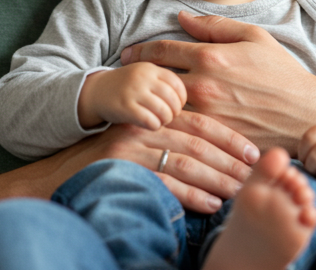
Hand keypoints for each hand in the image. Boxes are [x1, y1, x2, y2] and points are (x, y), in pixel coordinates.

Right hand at [0, 109, 258, 253]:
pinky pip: (166, 181)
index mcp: (154, 111)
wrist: (61, 174)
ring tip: (237, 193)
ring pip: (186, 160)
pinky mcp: (122, 166)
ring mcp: (131, 144)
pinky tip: (211, 204)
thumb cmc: (111, 158)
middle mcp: (144, 123)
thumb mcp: (141, 136)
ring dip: (217, 179)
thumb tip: (218, 147)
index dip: (231, 137)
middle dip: (230, 161)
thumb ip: (172, 131)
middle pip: (199, 141)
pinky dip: (193, 194)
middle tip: (254, 178)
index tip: (254, 154)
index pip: (201, 121)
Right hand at [79, 63, 186, 129]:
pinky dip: (154, 126)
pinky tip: (149, 125)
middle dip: (175, 112)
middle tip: (169, 117)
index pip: (179, 85)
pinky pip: (150, 121)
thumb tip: (194, 97)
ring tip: (160, 121)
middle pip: (174, 99)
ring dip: (165, 121)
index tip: (176, 107)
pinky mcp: (124, 107)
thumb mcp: (147, 78)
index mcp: (152, 68)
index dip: (181, 100)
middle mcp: (143, 76)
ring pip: (164, 111)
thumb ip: (166, 84)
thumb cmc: (128, 88)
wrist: (94, 92)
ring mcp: (133, 91)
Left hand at [121, 11, 315, 152]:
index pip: (162, 51)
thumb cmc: (282, 73)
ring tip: (137, 100)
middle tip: (126, 77)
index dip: (141, 50)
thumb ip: (214, 26)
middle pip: (155, 81)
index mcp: (212, 57)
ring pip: (162, 108)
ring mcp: (206, 116)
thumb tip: (182, 17)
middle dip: (138, 77)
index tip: (129, 54)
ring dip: (148, 103)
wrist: (305, 114)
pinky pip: (179, 130)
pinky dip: (166, 125)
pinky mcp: (211, 138)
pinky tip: (158, 122)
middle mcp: (204, 86)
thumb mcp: (254, 37)